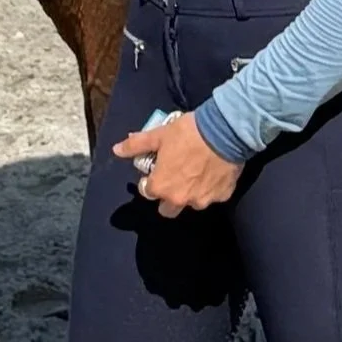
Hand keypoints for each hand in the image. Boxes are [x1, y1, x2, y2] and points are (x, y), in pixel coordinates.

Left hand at [116, 111, 242, 216]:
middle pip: (168, 209)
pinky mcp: (222, 196)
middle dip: (167, 197)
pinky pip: (213, 196)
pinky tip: (213, 172)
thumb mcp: (158, 135)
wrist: (224, 131)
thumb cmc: (187, 134)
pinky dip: (211, 188)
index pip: (147, 192)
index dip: (150, 181)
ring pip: (192, 203)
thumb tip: (116, 150)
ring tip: (197, 172)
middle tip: (175, 176)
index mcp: (161, 187)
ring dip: (190, 193)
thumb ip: (136, 146)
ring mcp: (203, 201)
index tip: (157, 169)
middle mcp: (180, 199)